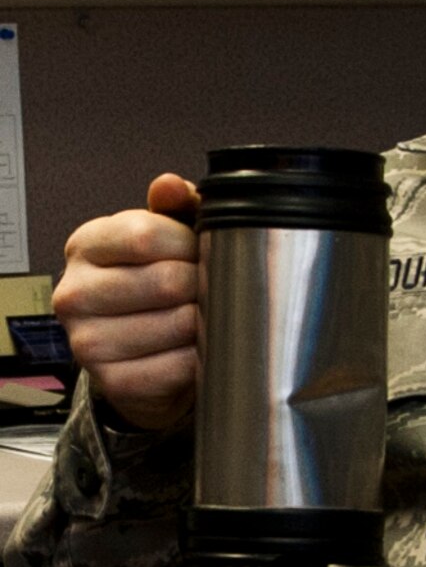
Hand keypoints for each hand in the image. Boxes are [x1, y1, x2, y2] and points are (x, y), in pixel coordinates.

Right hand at [55, 173, 201, 431]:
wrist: (140, 351)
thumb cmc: (157, 279)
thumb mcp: (166, 233)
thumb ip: (174, 205)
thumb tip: (170, 185)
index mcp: (85, 245)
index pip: (146, 235)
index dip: (190, 244)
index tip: (200, 252)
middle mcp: (75, 293)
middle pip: (168, 281)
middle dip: (204, 285)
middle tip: (211, 289)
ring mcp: (87, 341)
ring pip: (178, 325)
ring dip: (207, 322)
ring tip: (205, 318)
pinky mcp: (112, 382)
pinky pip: (178, 367)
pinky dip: (199, 359)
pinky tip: (197, 350)